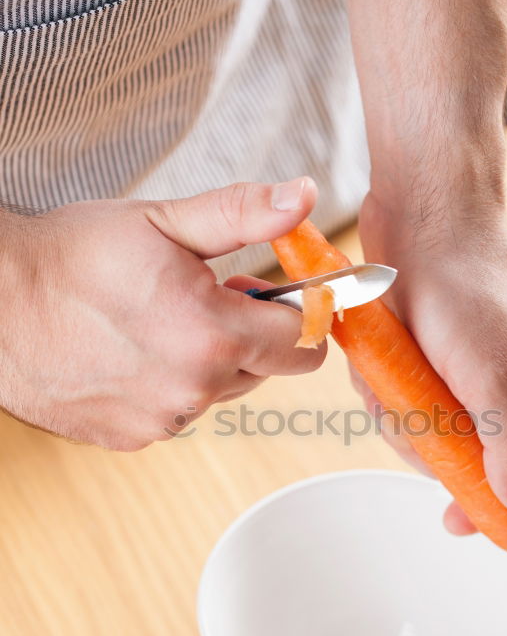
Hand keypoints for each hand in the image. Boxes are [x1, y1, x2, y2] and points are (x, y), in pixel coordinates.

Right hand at [0, 177, 322, 449]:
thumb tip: (306, 199)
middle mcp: (195, 389)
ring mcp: (163, 420)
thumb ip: (244, 214)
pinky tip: (131, 354)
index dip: (299, 312)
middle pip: (265, 369)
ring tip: (157, 322)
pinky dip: (169, 386)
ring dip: (208, 362)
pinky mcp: (133, 437)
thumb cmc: (72, 257)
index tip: (277, 293)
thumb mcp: (164, 223)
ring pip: (220, 392)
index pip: (305, 342)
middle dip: (250, 335)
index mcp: (215, 335)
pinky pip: (178, 412)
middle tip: (202, 296)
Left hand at [354, 191, 506, 534]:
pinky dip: (375, 380)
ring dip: (392, 404)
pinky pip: (387, 394)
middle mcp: (492, 395)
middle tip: (411, 402)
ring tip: (393, 363)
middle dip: (420, 438)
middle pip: (452, 460)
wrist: (423, 218)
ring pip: (412, 428)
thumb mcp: (495, 375)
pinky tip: (378, 351)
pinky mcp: (415, 358)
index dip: (489, 506)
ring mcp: (451, 377)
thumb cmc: (469, 291)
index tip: (453, 522)